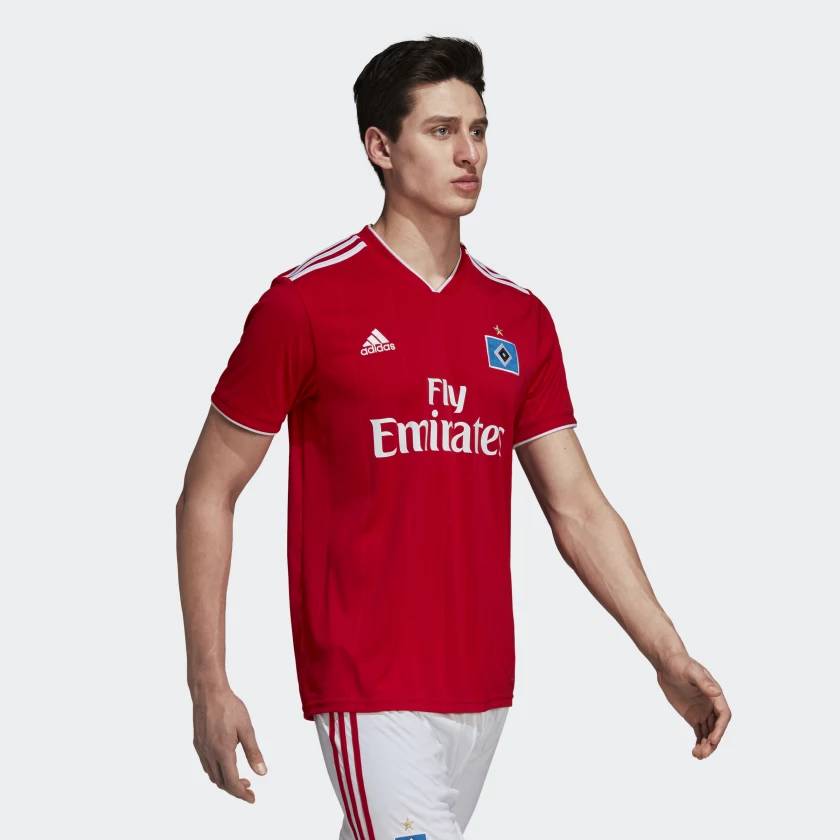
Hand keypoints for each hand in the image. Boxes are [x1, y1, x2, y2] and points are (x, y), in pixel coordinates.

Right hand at [192, 684, 267, 801]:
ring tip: (240, 777)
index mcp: (223, 752)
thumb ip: (253, 752)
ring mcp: (201, 749)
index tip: (252, 798)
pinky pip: (206, 765)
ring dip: (225, 781)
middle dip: (235, 789)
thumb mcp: (246, 729)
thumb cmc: (229, 707)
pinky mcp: (198, 743)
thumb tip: (262, 773)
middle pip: (221, 783)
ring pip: (212, 775)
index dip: (242, 794)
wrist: (208, 692)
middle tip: (249, 787)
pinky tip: (226, 763)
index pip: (232, 783)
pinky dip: (217, 771)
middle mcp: (209, 754)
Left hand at [656, 652, 731, 758]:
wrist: (667, 664)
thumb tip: (716, 692)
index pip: (723, 716)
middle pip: (717, 728)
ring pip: (708, 733)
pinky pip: (699, 733)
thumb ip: (703, 682)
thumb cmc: (680, 664)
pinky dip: (699, 743)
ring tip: (697, 755)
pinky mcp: (693, 716)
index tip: (712, 740)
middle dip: (712, 742)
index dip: (720, 729)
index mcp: (715, 695)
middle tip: (703, 753)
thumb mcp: (691, 671)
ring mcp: (703, 712)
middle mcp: (712, 706)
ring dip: (706, 746)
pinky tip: (695, 752)